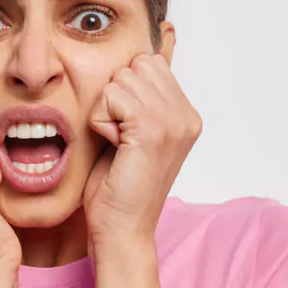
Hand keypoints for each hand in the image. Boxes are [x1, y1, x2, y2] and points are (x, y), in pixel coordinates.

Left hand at [82, 53, 202, 247]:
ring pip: (120, 79)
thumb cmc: (119, 187)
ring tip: (117, 145)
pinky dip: (100, 121)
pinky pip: (110, 97)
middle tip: (120, 138)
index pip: (149, 63)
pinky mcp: (152, 129)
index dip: (125, 92)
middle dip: (115, 98)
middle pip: (135, 66)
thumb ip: (141, 98)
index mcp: (187, 115)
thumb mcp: (133, 133)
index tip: (128, 132)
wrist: (123, 230)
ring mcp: (173, 121)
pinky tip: (113, 147)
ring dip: (106, 111)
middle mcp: (187, 115)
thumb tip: (138, 57)